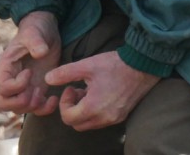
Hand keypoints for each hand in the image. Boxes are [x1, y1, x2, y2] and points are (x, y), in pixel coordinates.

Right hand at [0, 10, 61, 115]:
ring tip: (44, 93)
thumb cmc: (36, 29)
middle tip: (36, 90)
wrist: (45, 31)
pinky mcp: (35, 90)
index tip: (29, 72)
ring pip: (18, 109)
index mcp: (6, 66)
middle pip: (5, 103)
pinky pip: (34, 109)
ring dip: (32, 106)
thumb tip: (40, 53)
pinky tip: (53, 99)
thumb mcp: (35, 32)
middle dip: (22, 102)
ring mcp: (23, 86)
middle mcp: (11, 79)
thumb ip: (35, 41)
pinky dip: (43, 109)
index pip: (4, 87)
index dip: (17, 85)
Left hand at [45, 50, 159, 129]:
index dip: (63, 104)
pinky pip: (101, 121)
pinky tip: (97, 93)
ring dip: (83, 111)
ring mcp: (114, 119)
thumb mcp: (86, 65)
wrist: (142, 66)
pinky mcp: (121, 116)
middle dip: (71, 109)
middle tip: (75, 91)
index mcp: (94, 107)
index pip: (68, 118)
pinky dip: (94, 111)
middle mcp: (105, 118)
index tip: (69, 88)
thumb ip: (64, 73)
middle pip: (77, 125)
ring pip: (89, 124)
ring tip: (86, 91)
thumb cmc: (114, 65)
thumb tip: (47, 79)